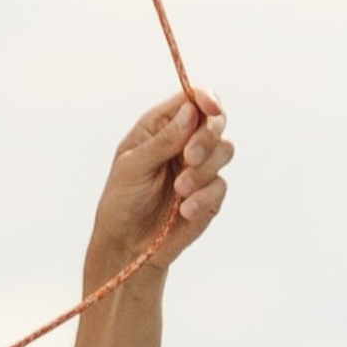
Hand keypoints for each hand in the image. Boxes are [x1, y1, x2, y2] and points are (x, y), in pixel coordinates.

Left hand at [86, 89, 231, 285]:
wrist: (127, 247)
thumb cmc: (122, 202)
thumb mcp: (133, 167)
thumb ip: (163, 140)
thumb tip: (190, 111)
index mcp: (162, 127)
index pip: (192, 100)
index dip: (206, 99)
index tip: (210, 109)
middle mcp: (185, 143)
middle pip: (215, 121)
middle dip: (207, 137)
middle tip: (189, 158)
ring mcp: (199, 169)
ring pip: (224, 151)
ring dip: (203, 170)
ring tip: (179, 191)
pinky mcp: (209, 196)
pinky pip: (220, 186)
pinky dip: (204, 197)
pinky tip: (185, 211)